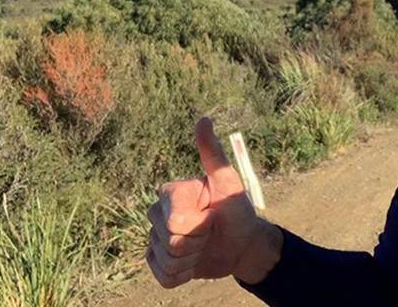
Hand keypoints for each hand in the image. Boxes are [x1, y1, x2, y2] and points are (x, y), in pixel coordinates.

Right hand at [146, 117, 282, 287]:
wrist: (242, 244)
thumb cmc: (237, 211)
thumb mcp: (229, 183)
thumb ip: (213, 155)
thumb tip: (203, 120)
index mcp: (169, 194)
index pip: (175, 221)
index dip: (199, 226)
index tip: (212, 215)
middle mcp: (157, 214)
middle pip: (168, 243)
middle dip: (197, 243)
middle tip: (210, 232)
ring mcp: (155, 239)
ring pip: (166, 262)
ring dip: (192, 260)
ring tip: (203, 246)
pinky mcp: (158, 262)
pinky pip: (163, 277)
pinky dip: (182, 275)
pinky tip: (193, 263)